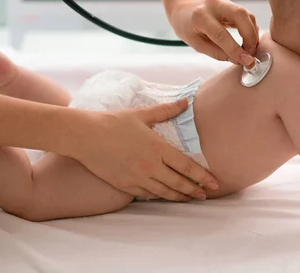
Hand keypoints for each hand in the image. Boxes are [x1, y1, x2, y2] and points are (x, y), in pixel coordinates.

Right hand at [72, 98, 218, 200]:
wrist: (85, 136)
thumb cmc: (113, 122)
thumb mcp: (142, 114)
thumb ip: (166, 110)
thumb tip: (185, 102)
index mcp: (157, 148)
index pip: (186, 166)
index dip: (202, 176)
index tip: (215, 182)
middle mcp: (150, 166)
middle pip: (178, 183)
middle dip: (195, 190)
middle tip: (207, 194)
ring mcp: (137, 178)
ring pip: (164, 192)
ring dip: (180, 196)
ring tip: (190, 198)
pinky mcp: (125, 185)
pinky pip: (147, 194)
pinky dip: (159, 196)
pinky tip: (166, 196)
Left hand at [170, 0, 259, 67]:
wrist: (185, 9)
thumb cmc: (187, 27)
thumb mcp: (196, 44)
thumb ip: (217, 53)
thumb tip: (237, 60)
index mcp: (200, 17)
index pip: (221, 34)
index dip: (235, 49)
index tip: (246, 61)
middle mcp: (214, 5)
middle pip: (240, 15)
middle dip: (250, 36)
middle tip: (250, 53)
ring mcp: (225, 2)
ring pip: (247, 15)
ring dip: (253, 34)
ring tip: (249, 49)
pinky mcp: (232, 4)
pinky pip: (247, 16)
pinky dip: (251, 29)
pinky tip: (248, 40)